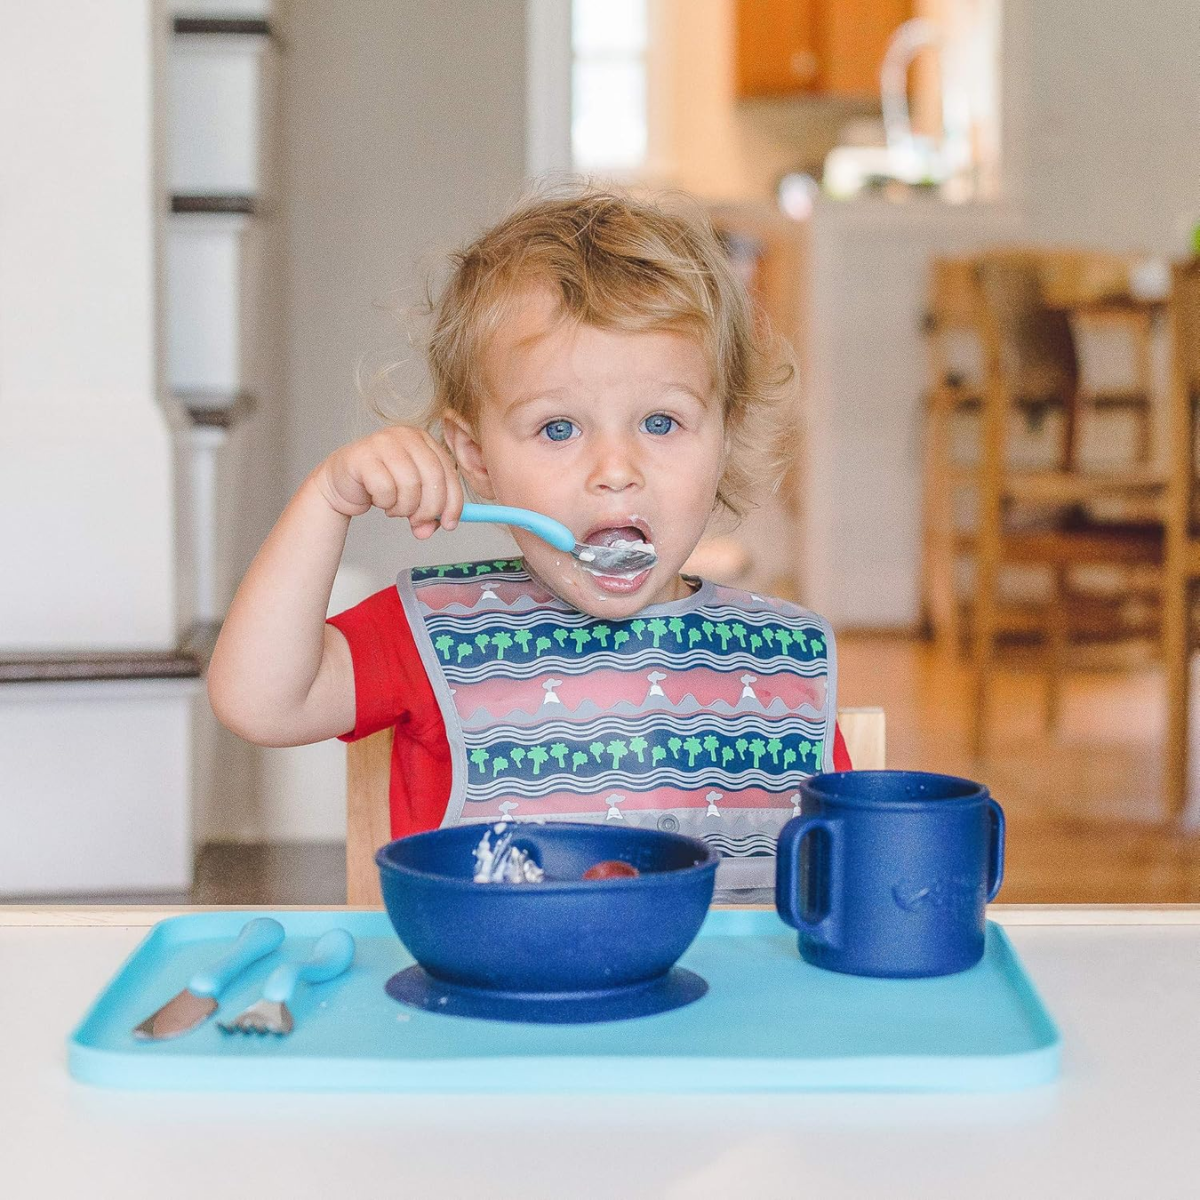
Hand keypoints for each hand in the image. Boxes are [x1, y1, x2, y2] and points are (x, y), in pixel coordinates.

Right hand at [314, 427, 463, 537]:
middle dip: (429, 508)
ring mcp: (383, 442)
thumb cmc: (381, 486)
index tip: (449, 524)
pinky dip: (385, 503)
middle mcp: (405, 436)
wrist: (341, 484)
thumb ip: (429, 514)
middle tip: (418, 522)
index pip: (449, 472)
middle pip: (433, 477)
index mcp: (424, 440)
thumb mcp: (413, 499)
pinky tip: (378, 500)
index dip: (453, 502)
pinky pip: (386, 489)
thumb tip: (435, 527)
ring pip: (410, 485)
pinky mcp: (362, 456)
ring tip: (394, 508)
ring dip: (404, 507)